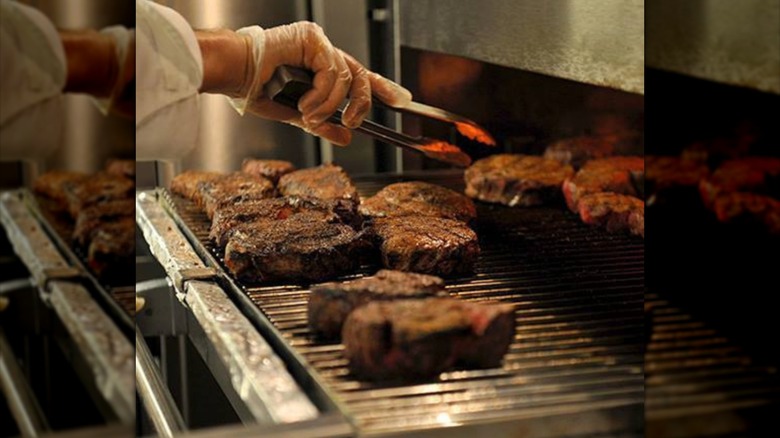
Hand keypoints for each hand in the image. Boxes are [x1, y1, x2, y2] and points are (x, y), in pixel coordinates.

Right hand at [234, 22, 410, 145]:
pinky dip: (321, 94)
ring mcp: (318, 43)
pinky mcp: (312, 38)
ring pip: (346, 79)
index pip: (359, 76)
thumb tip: (346, 136)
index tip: (401, 101)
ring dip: (329, 105)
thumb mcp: (297, 114)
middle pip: (360, 75)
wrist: (233, 74)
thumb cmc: (255, 89)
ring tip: (308, 115)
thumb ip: (322, 123)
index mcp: (320, 67)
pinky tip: (304, 103)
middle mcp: (322, 52)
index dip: (382, 88)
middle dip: (364, 101)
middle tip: (354, 121)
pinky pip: (331, 72)